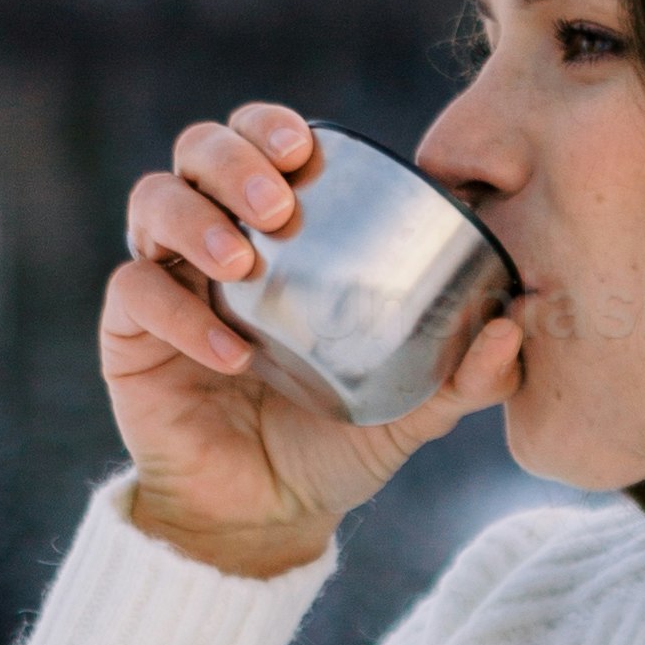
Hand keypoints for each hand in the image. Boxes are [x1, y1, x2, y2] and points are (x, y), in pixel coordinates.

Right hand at [103, 100, 519, 569]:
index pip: (259, 143)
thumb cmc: (335, 445)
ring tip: (243, 260)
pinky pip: (134, 293)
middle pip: (198, 150)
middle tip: (277, 204)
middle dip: (233, 158)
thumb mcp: (409, 409)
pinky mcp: (129, 335)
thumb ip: (463, 375)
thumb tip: (514, 325)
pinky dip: (178, 311)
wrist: (265, 519)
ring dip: (196, 217)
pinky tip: (227, 351)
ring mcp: (167, 281)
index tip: (305, 147)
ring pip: (153, 199)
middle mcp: (213, 239)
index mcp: (278, 233)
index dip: (270, 125)